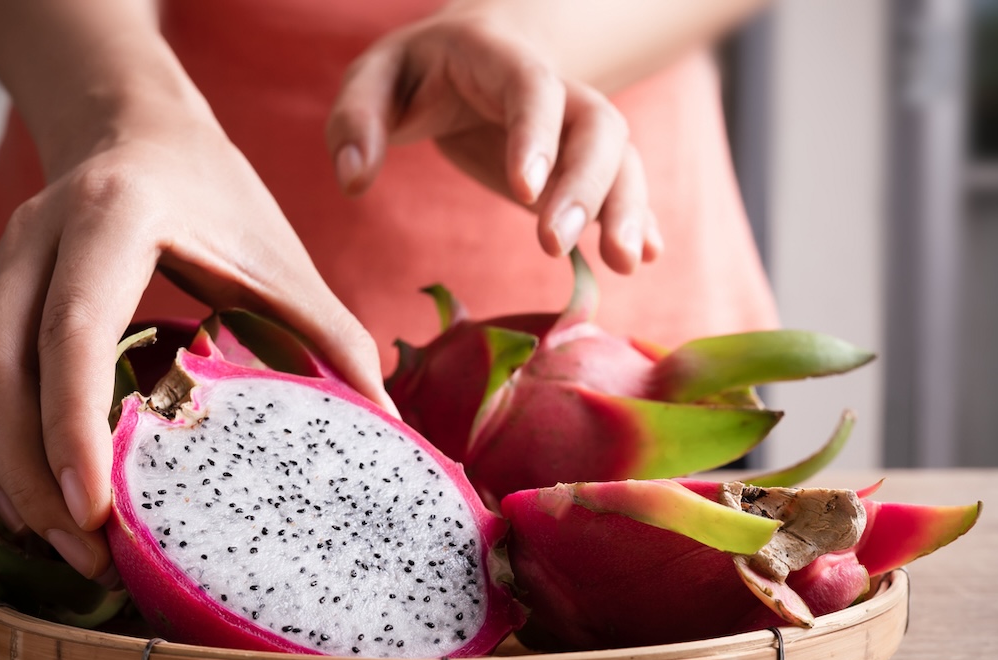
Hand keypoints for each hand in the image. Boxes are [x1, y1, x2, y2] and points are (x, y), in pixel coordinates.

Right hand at [0, 109, 391, 579]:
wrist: (138, 134)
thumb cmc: (216, 197)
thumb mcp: (279, 257)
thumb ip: (331, 336)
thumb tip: (387, 426)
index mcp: (113, 217)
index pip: (73, 329)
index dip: (74, 423)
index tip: (94, 511)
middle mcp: (35, 237)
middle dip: (30, 473)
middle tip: (81, 554)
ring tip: (52, 546)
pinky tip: (23, 501)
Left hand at [326, 10, 663, 274]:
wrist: (471, 55)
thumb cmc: (414, 74)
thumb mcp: (372, 80)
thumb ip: (354, 121)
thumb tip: (353, 181)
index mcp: (496, 57)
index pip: (530, 88)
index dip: (535, 134)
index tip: (523, 190)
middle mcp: (553, 88)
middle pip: (596, 124)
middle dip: (587, 184)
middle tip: (554, 244)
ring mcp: (573, 127)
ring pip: (620, 157)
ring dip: (627, 208)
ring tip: (624, 265)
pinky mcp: (581, 164)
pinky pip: (623, 183)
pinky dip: (639, 217)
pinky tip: (645, 255)